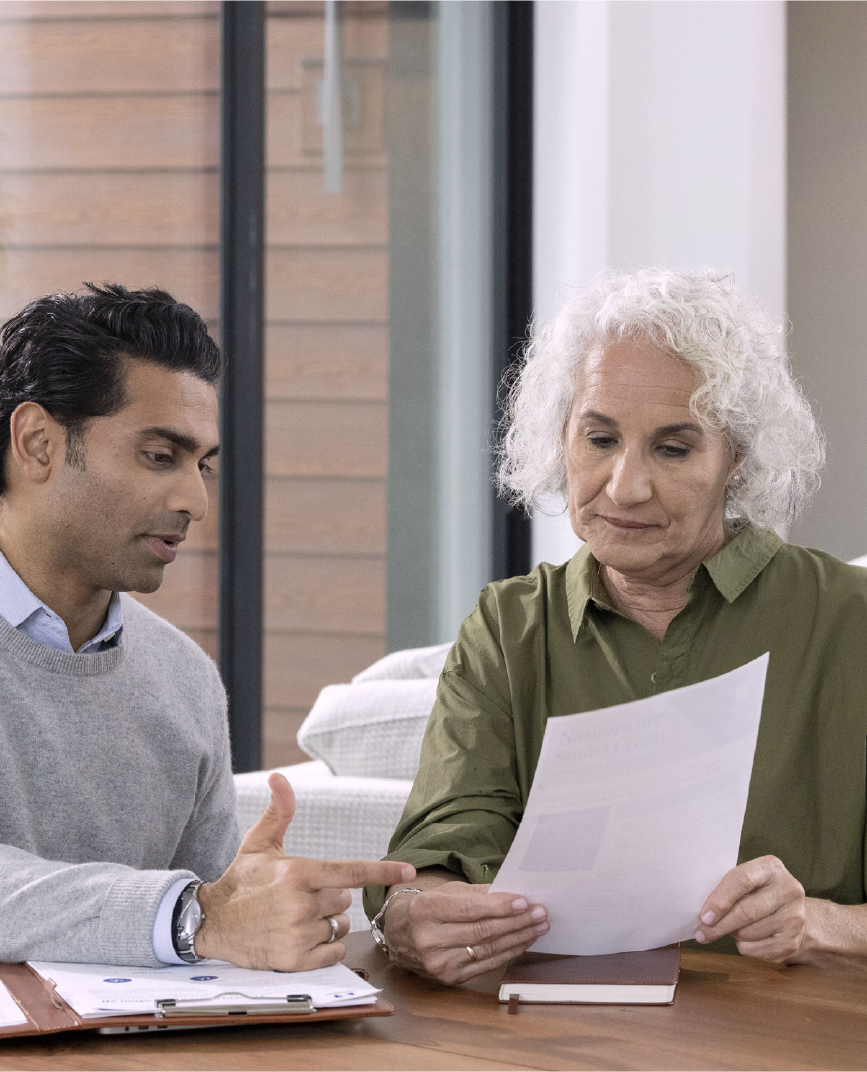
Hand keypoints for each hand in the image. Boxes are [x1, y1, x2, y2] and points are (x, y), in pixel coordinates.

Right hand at [195, 773, 415, 969]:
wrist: (210, 922)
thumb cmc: (241, 880)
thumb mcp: (258, 843)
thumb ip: (278, 811)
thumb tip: (279, 777)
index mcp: (297, 872)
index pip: (349, 872)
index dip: (382, 871)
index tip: (409, 870)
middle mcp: (299, 904)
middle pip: (343, 900)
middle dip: (329, 898)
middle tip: (301, 898)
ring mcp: (297, 934)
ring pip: (339, 926)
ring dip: (326, 924)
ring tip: (296, 919)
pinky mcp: (293, 961)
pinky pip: (333, 953)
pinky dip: (324, 948)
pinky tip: (300, 938)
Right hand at [383, 880, 548, 983]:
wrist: (400, 934)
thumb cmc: (428, 906)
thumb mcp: (445, 891)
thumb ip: (477, 893)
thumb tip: (513, 894)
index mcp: (425, 910)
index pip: (469, 909)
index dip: (498, 906)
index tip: (524, 901)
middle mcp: (428, 939)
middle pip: (481, 931)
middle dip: (515, 922)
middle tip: (540, 913)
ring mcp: (438, 963)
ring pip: (487, 950)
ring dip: (518, 938)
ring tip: (539, 926)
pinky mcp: (449, 978)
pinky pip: (486, 965)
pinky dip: (508, 953)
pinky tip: (523, 941)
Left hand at [695, 855, 805, 961]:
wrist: (792, 914)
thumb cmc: (758, 893)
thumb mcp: (747, 880)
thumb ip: (727, 888)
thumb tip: (703, 913)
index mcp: (771, 867)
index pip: (741, 880)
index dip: (720, 900)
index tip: (704, 916)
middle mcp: (788, 889)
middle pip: (745, 911)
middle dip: (719, 925)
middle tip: (701, 932)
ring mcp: (794, 917)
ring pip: (749, 933)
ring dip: (733, 934)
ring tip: (733, 928)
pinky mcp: (793, 941)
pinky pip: (757, 950)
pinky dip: (745, 947)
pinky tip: (747, 939)